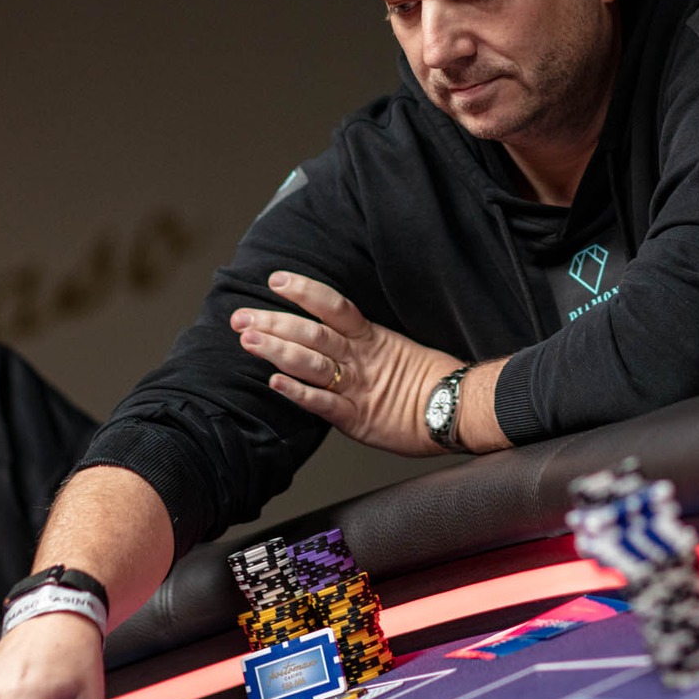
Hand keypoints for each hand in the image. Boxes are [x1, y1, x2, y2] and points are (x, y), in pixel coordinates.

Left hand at [231, 272, 455, 453]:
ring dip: (277, 350)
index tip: (275, 280)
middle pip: (312, 333)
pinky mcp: (357, 418)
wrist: (457, 409)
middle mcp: (360, 357)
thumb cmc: (431, 380)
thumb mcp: (396, 348)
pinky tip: (275, 383)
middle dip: (273, 322)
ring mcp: (358, 387)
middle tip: (241, 317)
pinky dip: (298, 392)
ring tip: (249, 340)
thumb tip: (332, 331)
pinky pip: (324, 404)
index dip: (303, 291)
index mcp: (371, 337)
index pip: (332, 306)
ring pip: (312, 363)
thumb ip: (363, 342)